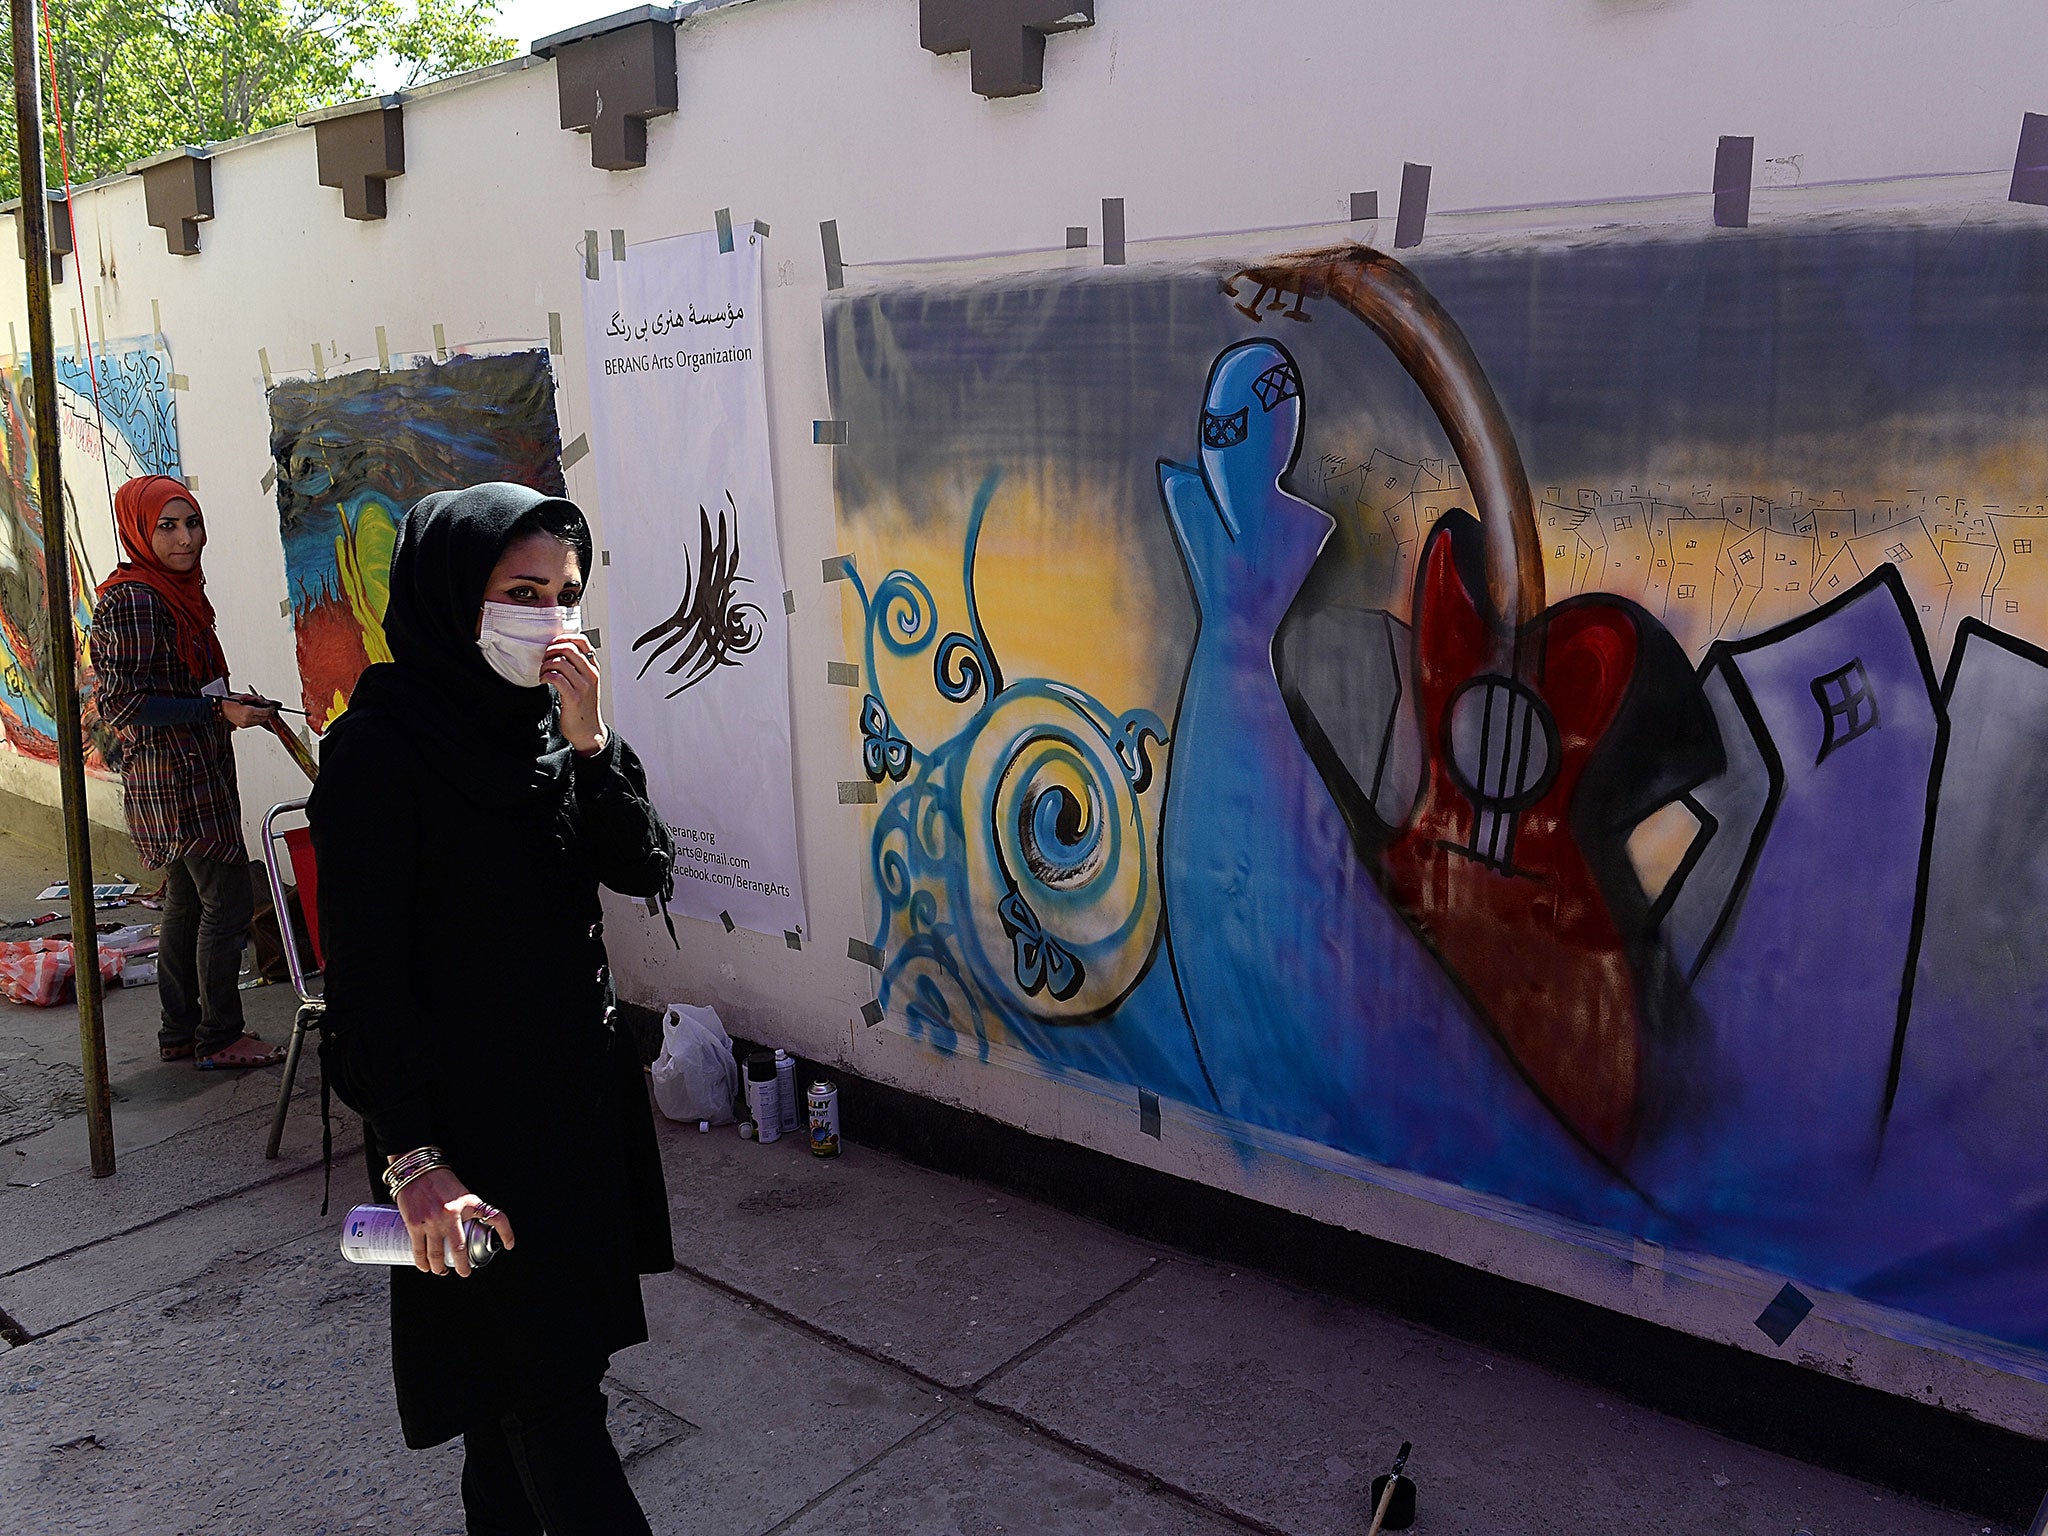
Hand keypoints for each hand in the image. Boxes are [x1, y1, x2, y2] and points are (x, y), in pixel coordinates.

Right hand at [220, 698, 279, 729]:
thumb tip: (264, 701)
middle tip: (268, 708)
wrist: (221, 709)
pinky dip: (257, 719)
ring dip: (263, 716)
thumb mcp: (244, 696)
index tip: (271, 707)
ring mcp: (245, 723)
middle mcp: (247, 719)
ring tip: (261, 710)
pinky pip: (254, 723)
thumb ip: (255, 699)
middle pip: (264, 718)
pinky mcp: (244, 726)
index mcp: (248, 711)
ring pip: (260, 721)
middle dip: (268, 713)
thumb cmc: (231, 702)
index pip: (265, 712)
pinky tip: (255, 714)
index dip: (270, 709)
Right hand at [392, 1164, 516, 1277]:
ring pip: (437, 1254)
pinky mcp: (415, 1224)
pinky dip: (421, 1262)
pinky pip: (419, 1249)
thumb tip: (475, 1226)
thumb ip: (469, 1209)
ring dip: (439, 1268)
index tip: (508, 1245)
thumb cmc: (441, 1181)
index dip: (506, 1233)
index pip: (495, 1218)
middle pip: (459, 1249)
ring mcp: (432, 1221)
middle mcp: (451, 1214)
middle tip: (464, 1272)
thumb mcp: (464, 1192)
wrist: (417, 1169)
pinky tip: (424, 1266)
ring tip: (441, 1271)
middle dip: (462, 1266)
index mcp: (468, 1204)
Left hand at [542, 634, 607, 755]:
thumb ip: (578, 667)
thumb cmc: (584, 707)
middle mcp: (590, 674)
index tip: (553, 644)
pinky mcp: (573, 697)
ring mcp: (583, 686)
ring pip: (560, 662)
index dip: (564, 638)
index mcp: (593, 668)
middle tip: (545, 659)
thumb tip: (561, 651)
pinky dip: (545, 676)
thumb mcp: (586, 683)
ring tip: (543, 672)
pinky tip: (544, 680)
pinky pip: (556, 678)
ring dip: (545, 665)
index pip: (583, 641)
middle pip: (568, 648)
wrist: (588, 731)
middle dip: (551, 650)